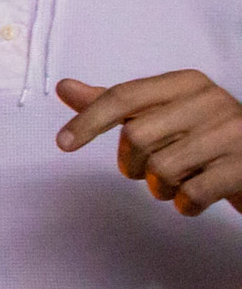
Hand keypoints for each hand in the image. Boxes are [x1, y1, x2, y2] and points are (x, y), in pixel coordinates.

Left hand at [56, 71, 241, 216]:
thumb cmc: (204, 139)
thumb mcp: (161, 114)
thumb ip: (114, 104)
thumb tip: (65, 88)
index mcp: (186, 83)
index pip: (124, 97)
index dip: (89, 121)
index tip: (63, 143)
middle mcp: (211, 101)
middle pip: (136, 137)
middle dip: (131, 164)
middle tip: (147, 170)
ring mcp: (233, 134)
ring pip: (161, 169)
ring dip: (159, 187)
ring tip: (179, 181)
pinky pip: (191, 194)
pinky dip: (185, 205)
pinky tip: (196, 197)